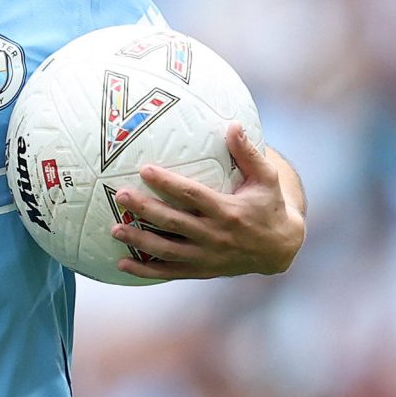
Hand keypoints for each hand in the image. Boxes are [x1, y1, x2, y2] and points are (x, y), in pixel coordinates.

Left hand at [110, 123, 305, 281]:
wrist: (280, 249)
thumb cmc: (270, 206)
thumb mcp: (266, 179)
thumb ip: (248, 153)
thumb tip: (233, 124)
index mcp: (228, 211)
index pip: (192, 195)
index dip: (168, 183)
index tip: (145, 169)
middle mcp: (215, 236)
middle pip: (174, 222)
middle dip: (146, 209)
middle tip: (121, 195)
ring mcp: (207, 256)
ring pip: (167, 250)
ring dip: (140, 240)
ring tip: (115, 228)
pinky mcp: (202, 270)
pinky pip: (170, 272)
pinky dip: (146, 271)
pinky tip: (122, 263)